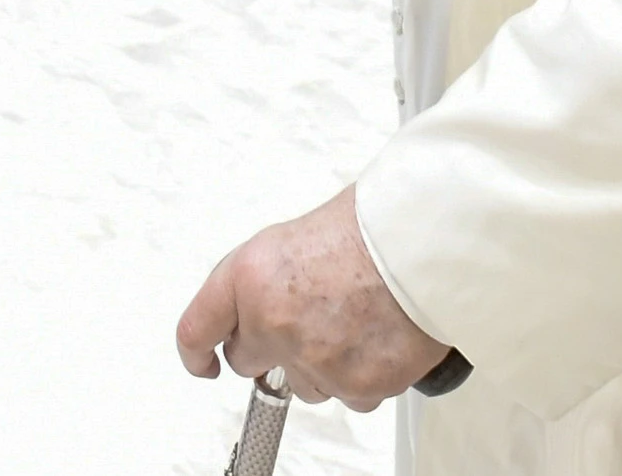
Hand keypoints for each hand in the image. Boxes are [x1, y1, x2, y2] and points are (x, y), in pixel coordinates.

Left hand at [177, 187, 450, 412]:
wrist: (426, 240)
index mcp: (249, 277)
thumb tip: (263, 308)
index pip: (197, 329)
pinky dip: (364, 375)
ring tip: (356, 320)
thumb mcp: (294, 238)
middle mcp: (272, 323)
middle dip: (271, 349)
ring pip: (303, 383)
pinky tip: (379, 337)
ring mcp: (313, 359)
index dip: (195, 353)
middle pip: (248, 362)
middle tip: (308, 324)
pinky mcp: (356, 386)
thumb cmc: (371, 225)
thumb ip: (266, 281)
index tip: (203, 362)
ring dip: (321, 364)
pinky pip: (350, 395)